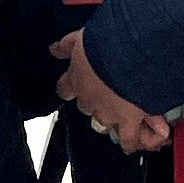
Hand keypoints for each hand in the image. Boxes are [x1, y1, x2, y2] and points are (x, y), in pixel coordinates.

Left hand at [51, 30, 172, 154]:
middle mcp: (89, 100)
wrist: (130, 54)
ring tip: (119, 113)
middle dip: (94, 101)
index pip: (65, 89)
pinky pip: (128, 138)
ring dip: (111, 118)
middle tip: (105, 93)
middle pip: (85, 107)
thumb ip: (66, 46)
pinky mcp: (129, 120)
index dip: (69, 87)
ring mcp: (109, 112)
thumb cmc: (105, 43)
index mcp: (76, 80)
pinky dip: (130, 142)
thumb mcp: (79, 38)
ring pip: (104, 123)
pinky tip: (129, 144)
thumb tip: (53, 49)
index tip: (72, 84)